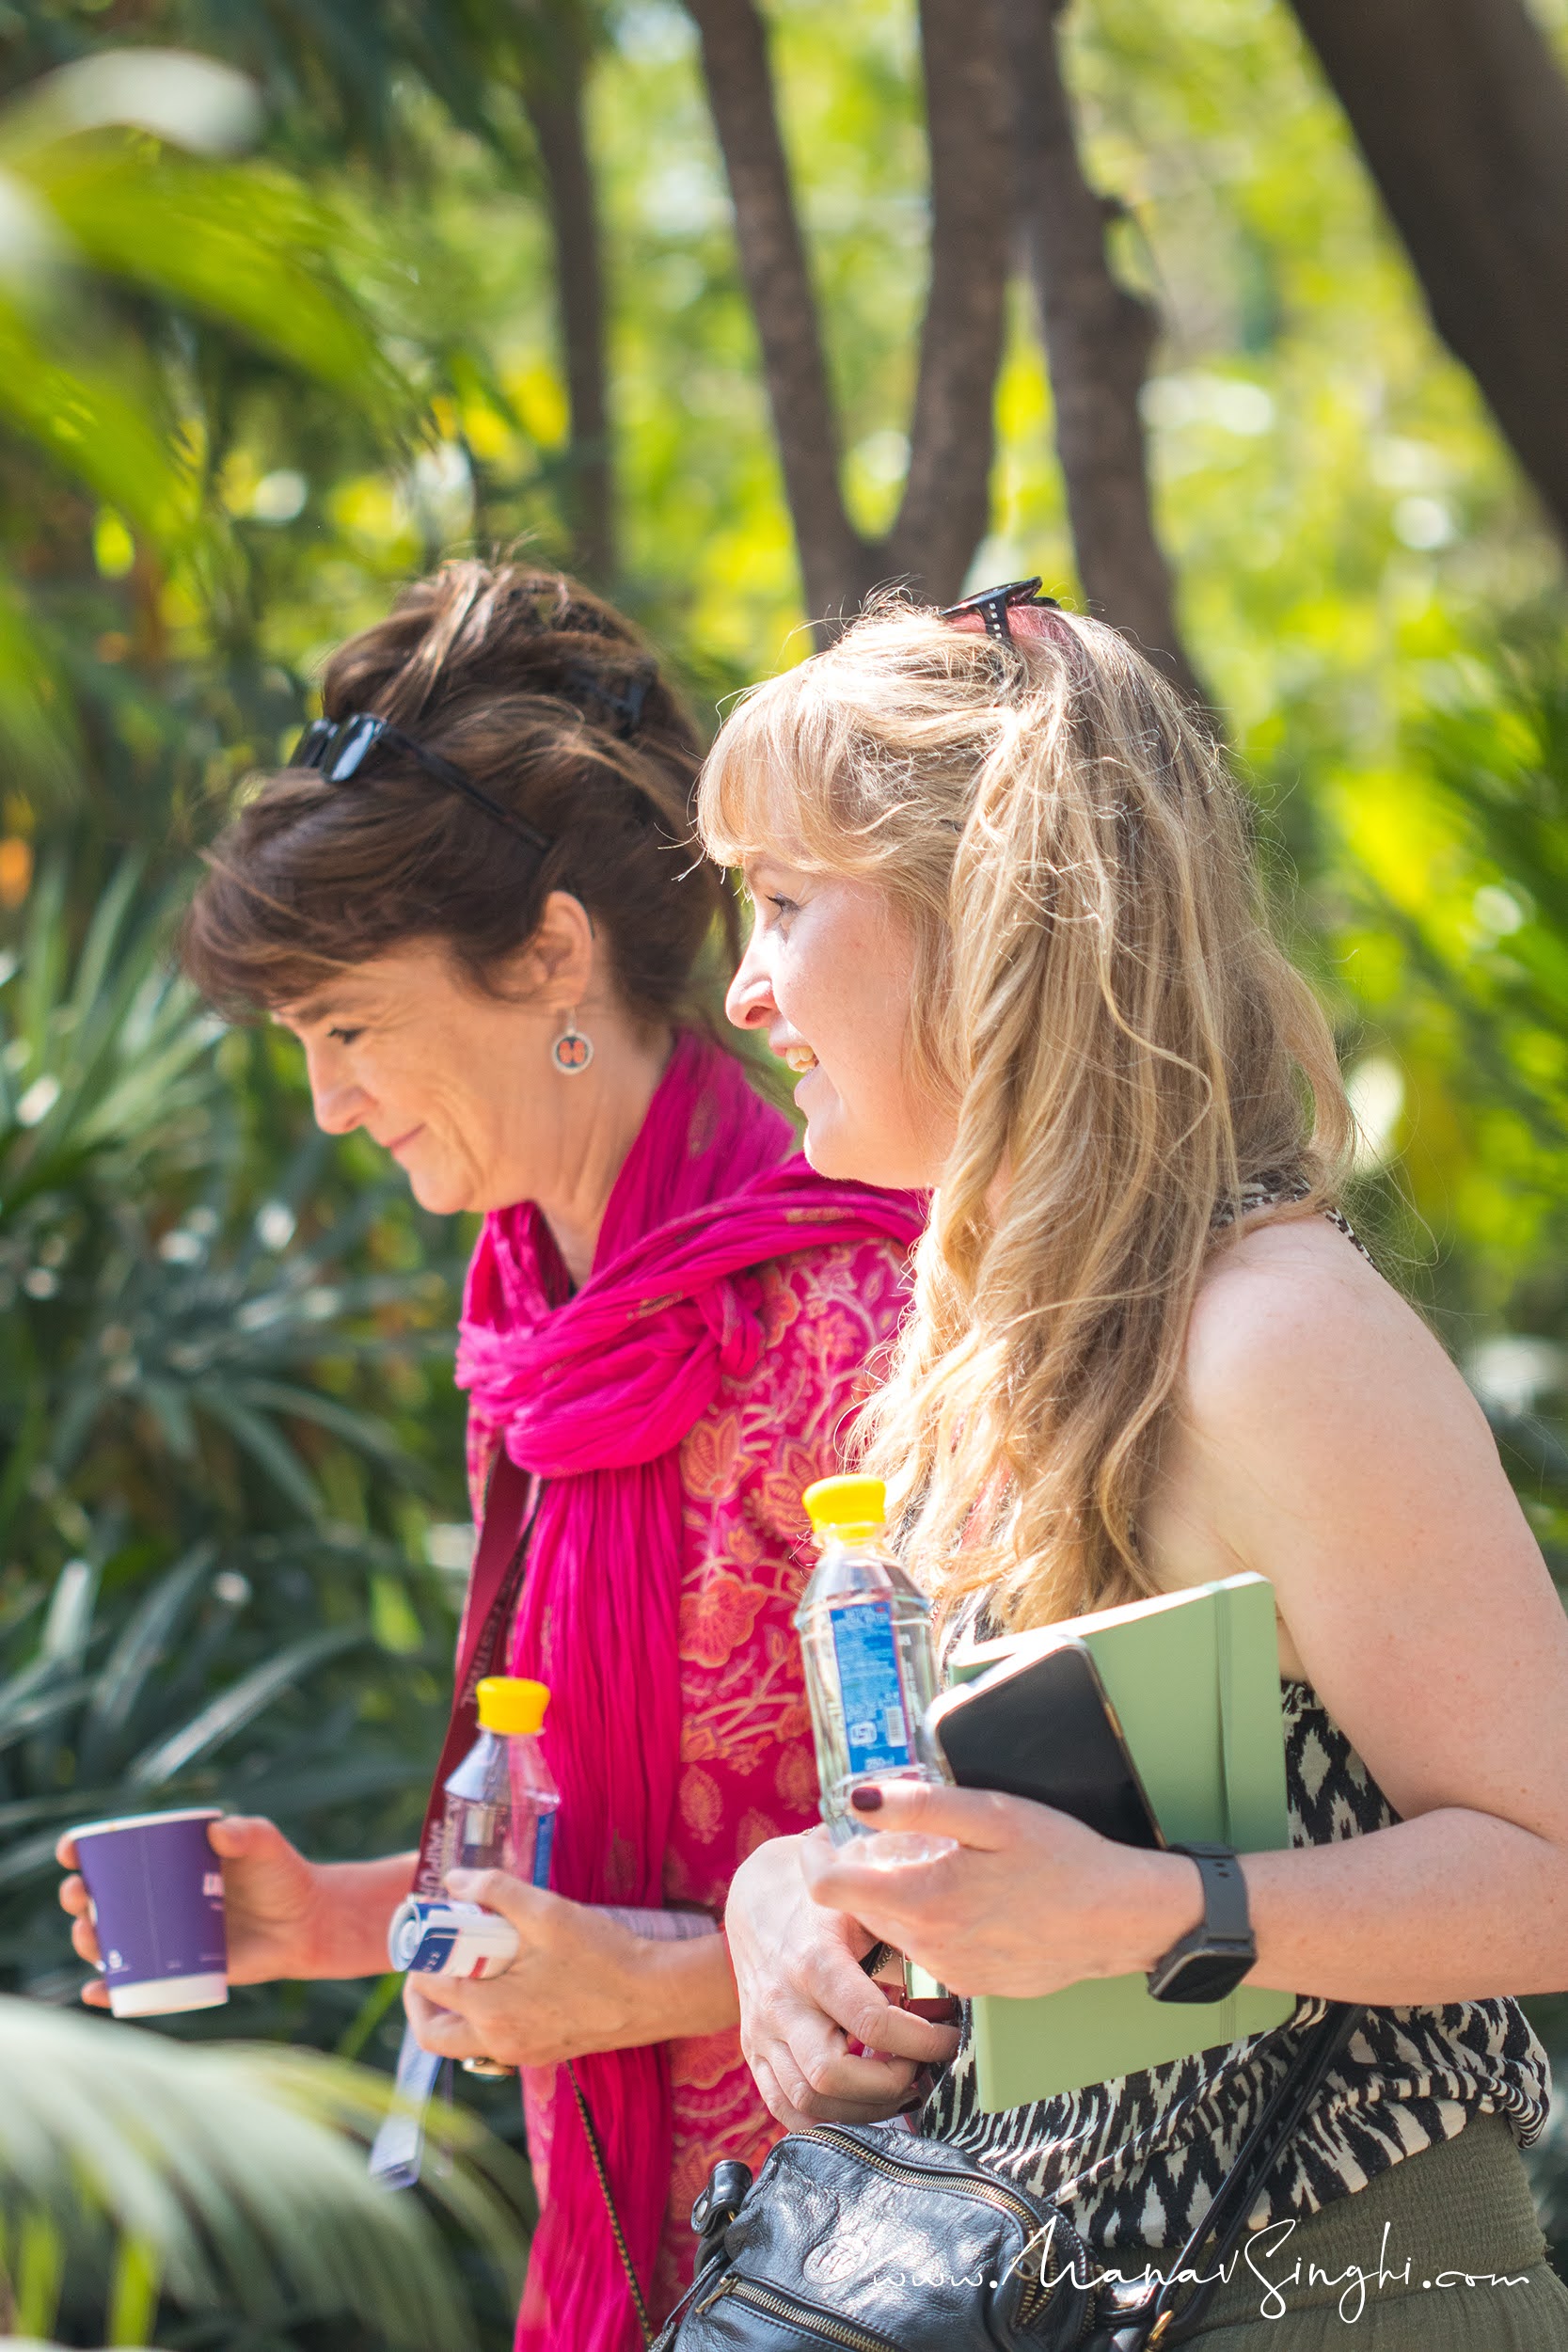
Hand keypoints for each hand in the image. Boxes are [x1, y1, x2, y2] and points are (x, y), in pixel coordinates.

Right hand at [57, 1818, 412, 2002]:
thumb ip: (248, 1833)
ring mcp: (162, 1937)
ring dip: (86, 1941)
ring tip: (88, 1936)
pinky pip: (132, 1985)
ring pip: (108, 1941)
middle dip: (76, 1896)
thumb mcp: (265, 1846)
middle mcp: (155, 1899)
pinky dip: (109, 1992)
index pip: (114, 1853)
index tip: (70, 1852)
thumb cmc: (282, 1876)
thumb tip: (217, 1832)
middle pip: (98, 1898)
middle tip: (79, 1896)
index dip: (83, 1850)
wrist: (305, 1924)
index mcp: (166, 1862)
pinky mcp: (174, 1972)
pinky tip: (95, 1992)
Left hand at [402, 1867, 735, 2069]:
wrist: (656, 1996)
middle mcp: (498, 2042)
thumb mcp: (547, 1912)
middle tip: (432, 1959)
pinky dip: (483, 2014)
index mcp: (491, 2011)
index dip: (421, 1953)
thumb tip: (453, 1881)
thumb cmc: (603, 1956)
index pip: (429, 1987)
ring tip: (469, 1964)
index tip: (427, 1928)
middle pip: (432, 2033)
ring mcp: (520, 2053)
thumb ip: (494, 1891)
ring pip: (461, 2042)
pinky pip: (492, 2041)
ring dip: (452, 2008)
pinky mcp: (541, 2053)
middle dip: (421, 1997)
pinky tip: (508, 1978)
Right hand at [725, 1831, 960, 2132]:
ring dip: (862, 2108)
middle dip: (889, 2084)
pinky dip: (824, 2119)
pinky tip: (859, 2103)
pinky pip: (782, 2106)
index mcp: (814, 1960)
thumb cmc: (823, 1896)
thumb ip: (902, 1934)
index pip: (872, 2023)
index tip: (950, 2038)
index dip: (922, 2042)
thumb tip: (955, 1974)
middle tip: (920, 2069)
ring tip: (897, 2087)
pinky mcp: (753, 2048)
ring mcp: (762, 2030)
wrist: (757, 1897)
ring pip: (807, 2100)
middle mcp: (782, 2001)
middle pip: (831, 2074)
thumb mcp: (863, 1900)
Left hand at [800, 1780, 1203, 1998]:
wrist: (1120, 1920)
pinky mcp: (973, 1986)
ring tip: (942, 1862)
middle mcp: (927, 1949)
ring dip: (902, 1897)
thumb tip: (856, 1799)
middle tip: (901, 1836)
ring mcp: (949, 1975)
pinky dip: (935, 1922)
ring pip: (895, 1930)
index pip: (828, 1889)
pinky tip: (973, 1896)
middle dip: (867, 1872)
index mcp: (922, 1902)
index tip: (835, 1833)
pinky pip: (931, 1950)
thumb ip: (918, 1806)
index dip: (825, 1854)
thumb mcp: (991, 1814)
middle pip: (860, 1907)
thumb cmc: (1061, 1857)